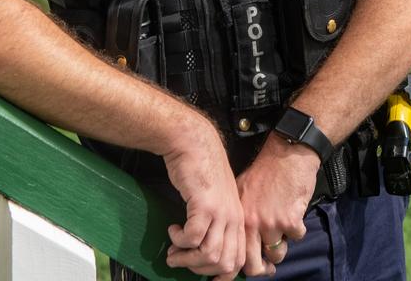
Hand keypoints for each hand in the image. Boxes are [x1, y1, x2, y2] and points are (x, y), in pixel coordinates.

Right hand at [163, 118, 244, 280]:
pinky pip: (193, 237)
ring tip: (173, 250)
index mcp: (238, 218)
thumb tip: (202, 251)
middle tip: (180, 259)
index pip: (237, 261)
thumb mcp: (216, 198)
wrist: (193, 142)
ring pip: (208, 255)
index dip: (219, 275)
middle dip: (199, 269)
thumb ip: (216, 222)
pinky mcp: (204, 205)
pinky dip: (179, 240)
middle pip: (223, 263)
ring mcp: (220, 212)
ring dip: (186, 258)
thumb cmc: (201, 169)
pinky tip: (173, 229)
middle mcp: (233, 217)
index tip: (201, 274)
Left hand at [236, 133, 319, 276]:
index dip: (243, 265)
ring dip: (282, 246)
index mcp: (239, 215)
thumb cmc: (267, 169)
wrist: (288, 153)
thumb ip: (241, 213)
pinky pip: (296, 238)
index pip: (236, 253)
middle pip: (253, 266)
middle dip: (264, 269)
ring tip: (283, 229)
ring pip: (277, 255)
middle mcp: (252, 222)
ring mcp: (271, 223)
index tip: (253, 265)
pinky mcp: (290, 220)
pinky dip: (298, 228)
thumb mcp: (242, 188)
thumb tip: (236, 238)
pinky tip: (294, 211)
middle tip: (269, 265)